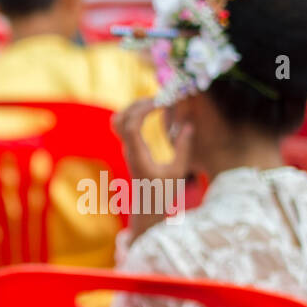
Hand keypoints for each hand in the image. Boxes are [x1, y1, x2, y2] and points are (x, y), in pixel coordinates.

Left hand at [112, 98, 193, 237]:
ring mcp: (127, 148)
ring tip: (157, 103)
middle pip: (121, 119)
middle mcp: (129, 149)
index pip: (131, 126)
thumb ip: (183, 149)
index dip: (144, 110)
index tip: (163, 102)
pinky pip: (124, 125)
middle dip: (138, 104)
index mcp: (138, 156)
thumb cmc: (164, 193)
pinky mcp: (130, 147)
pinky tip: (153, 111)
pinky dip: (135, 114)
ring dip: (135, 108)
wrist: (147, 207)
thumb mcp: (178, 172)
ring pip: (119, 120)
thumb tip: (188, 126)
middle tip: (161, 100)